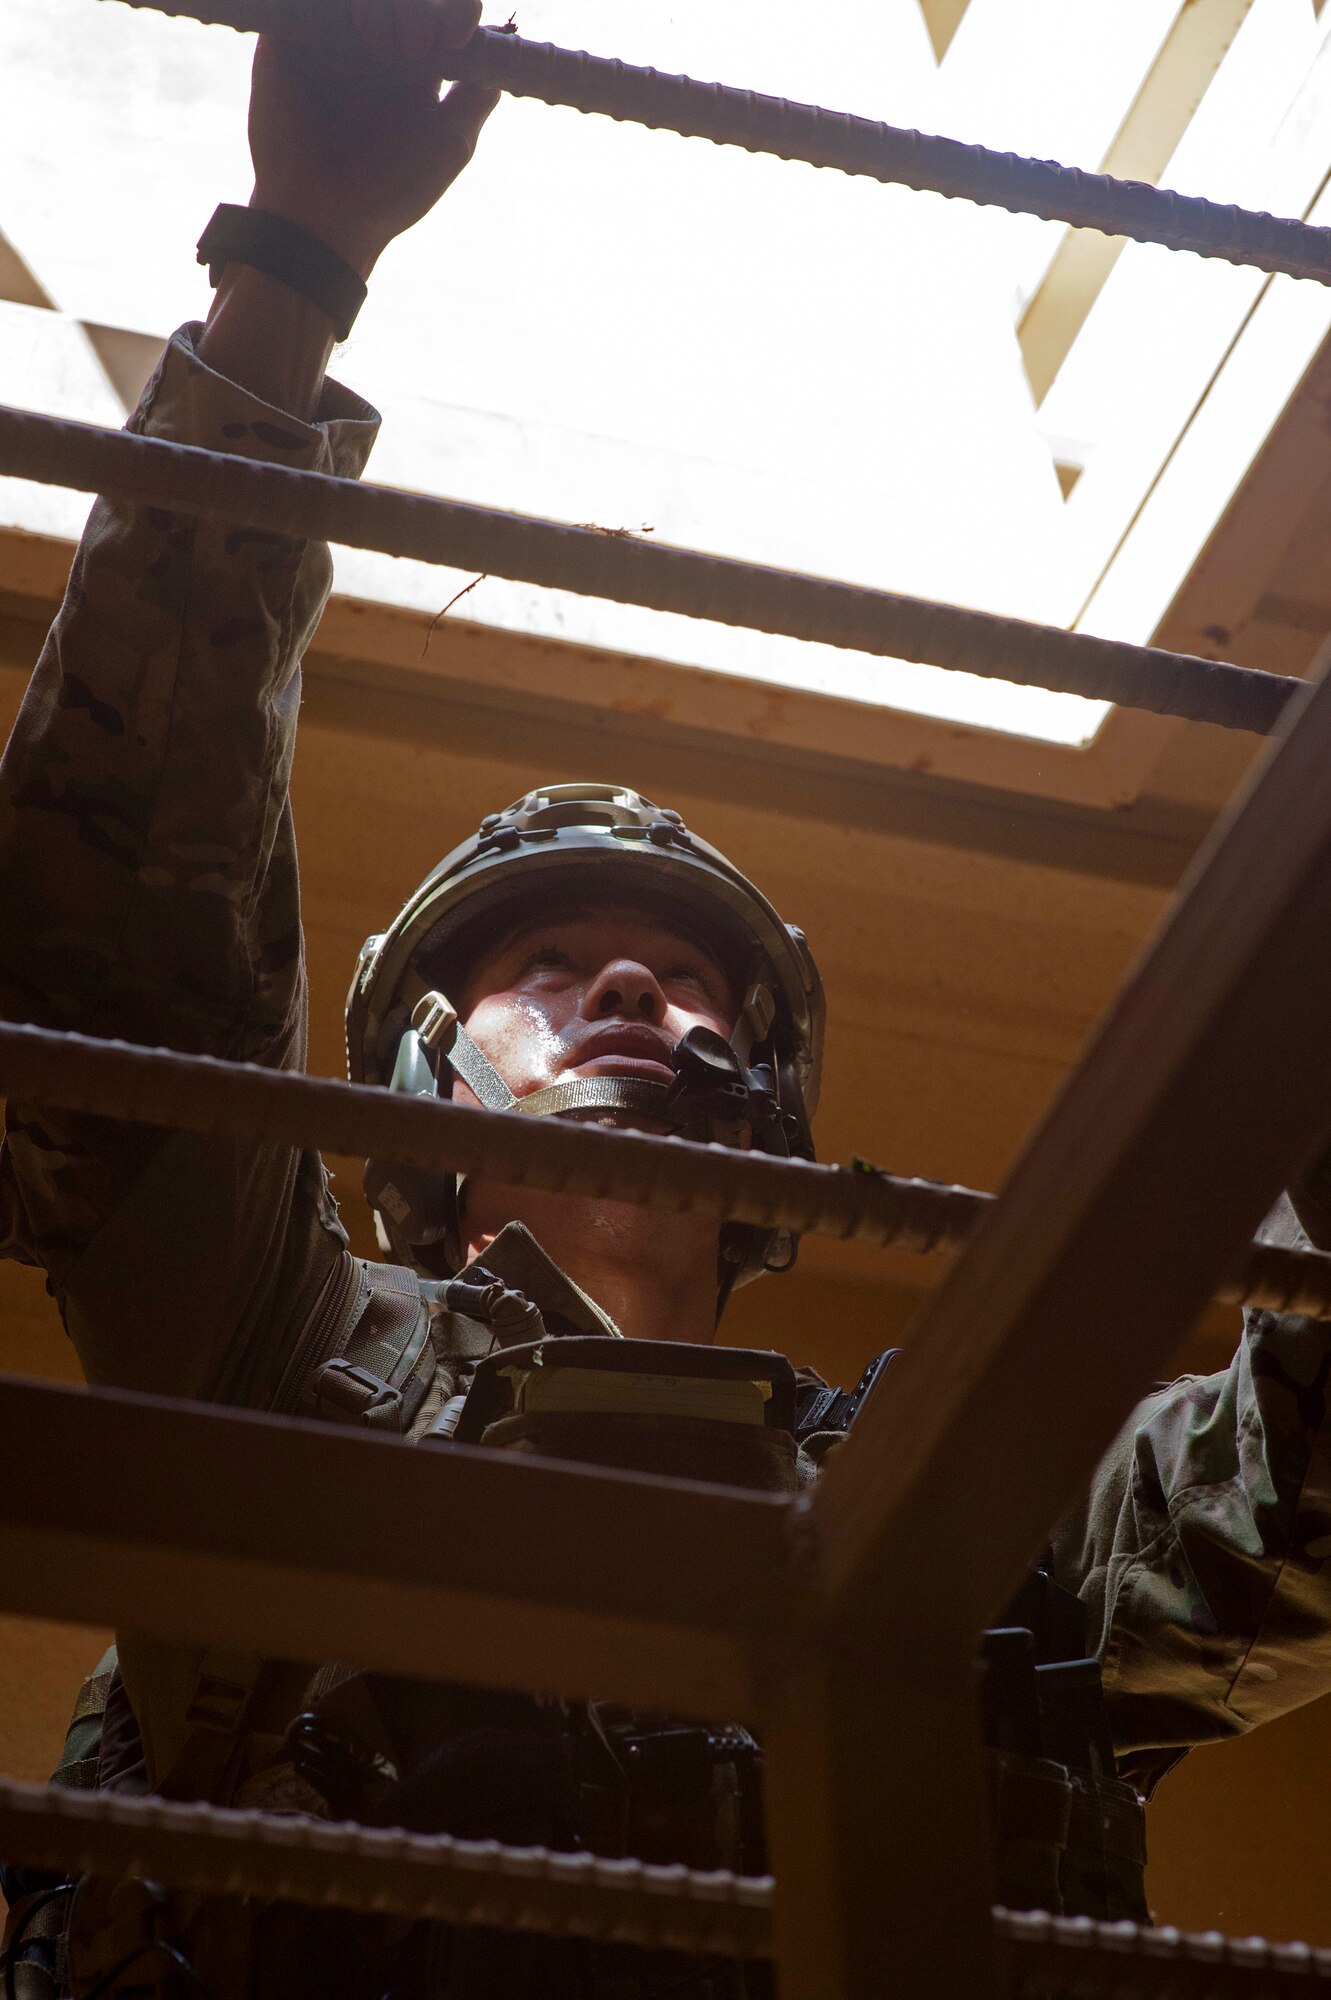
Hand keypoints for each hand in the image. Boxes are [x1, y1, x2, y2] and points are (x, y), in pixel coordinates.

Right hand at [247, 0, 498, 277]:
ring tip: (380, 42)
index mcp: (418, 64)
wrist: (324, 216)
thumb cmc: (390, 191)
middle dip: (421, 7)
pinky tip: (354, 28)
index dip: (457, 11)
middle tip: (415, 48)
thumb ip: (475, 98)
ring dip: (384, 2)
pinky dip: (336, 1)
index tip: (457, 38)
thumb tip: (503, 52)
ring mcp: (336, 35)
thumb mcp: (448, 145)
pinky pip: (316, 0)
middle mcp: (379, 42)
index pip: (445, 12)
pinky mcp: (291, 36)